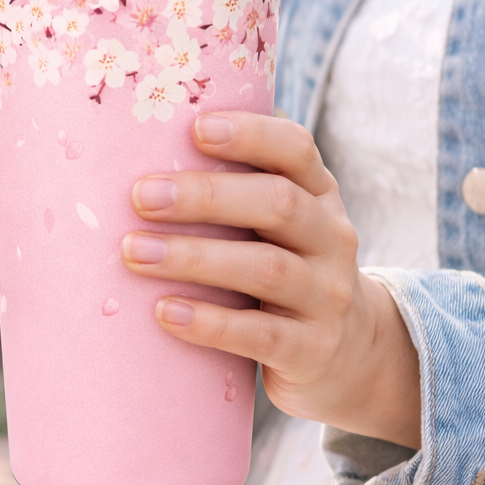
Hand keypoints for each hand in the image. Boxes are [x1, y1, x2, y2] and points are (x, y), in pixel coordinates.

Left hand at [122, 111, 421, 448]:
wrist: (349, 356)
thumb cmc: (286, 271)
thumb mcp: (281, 227)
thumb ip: (238, 190)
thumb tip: (142, 145)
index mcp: (320, 195)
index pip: (296, 150)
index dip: (250, 134)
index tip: (194, 128)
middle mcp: (332, 239)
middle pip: (278, 203)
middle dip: (206, 196)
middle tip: (140, 196)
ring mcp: (328, 296)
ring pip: (266, 269)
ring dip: (195, 258)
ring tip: (135, 252)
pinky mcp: (313, 350)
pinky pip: (261, 335)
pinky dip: (210, 322)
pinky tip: (165, 311)